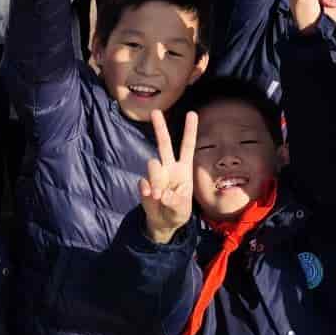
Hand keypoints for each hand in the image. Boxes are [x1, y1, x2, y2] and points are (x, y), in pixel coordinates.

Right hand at [140, 111, 197, 242]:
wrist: (162, 223)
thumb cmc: (177, 212)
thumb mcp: (182, 210)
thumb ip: (175, 202)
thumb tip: (160, 194)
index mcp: (184, 169)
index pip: (187, 146)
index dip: (189, 130)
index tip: (192, 113)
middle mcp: (169, 167)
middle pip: (164, 144)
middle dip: (160, 127)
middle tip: (155, 111)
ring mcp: (155, 174)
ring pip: (153, 165)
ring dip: (156, 181)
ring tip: (159, 196)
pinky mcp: (144, 183)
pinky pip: (143, 183)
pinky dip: (147, 192)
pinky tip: (151, 199)